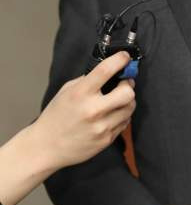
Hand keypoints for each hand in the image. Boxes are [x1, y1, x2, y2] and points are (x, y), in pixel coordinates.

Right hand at [0, 52, 135, 204]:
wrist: (46, 147)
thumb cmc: (56, 117)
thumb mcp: (66, 91)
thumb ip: (87, 81)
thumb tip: (110, 71)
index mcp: (80, 93)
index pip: (106, 70)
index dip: (120, 60)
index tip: (125, 57)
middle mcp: (93, 110)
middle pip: (127, 92)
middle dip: (128, 86)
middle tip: (123, 85)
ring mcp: (101, 127)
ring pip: (130, 107)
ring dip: (127, 101)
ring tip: (116, 101)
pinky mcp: (106, 139)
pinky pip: (125, 122)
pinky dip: (121, 116)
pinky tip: (110, 115)